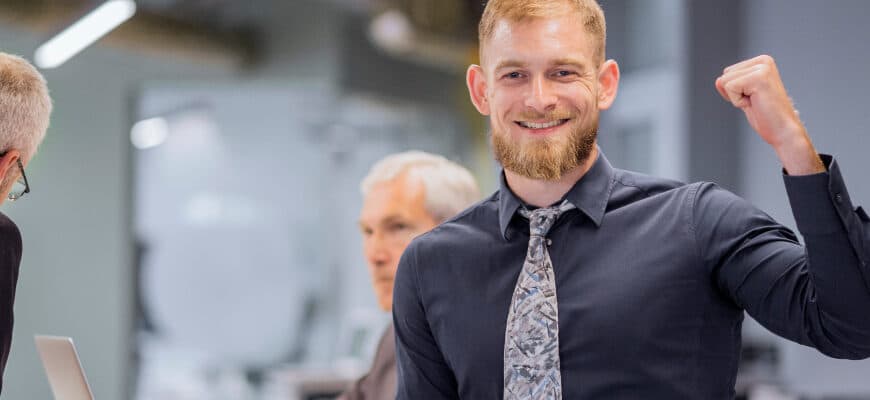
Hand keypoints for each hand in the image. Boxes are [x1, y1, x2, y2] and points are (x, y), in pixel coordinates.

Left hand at [715, 55, 823, 174]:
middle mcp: (764, 61)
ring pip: (725, 81)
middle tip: (755, 101)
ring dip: (736, 98)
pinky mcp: (759, 77)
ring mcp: (763, 68)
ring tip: (756, 102)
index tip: (753, 98)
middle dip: (734, 94)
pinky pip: (730, 88)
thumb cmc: (765, 116)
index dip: (734, 91)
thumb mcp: (744, 96)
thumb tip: (718, 81)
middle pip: (725, 75)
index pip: (727, 73)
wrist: (783, 131)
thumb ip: (731, 85)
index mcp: (761, 62)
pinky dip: (738, 102)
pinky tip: (755, 104)